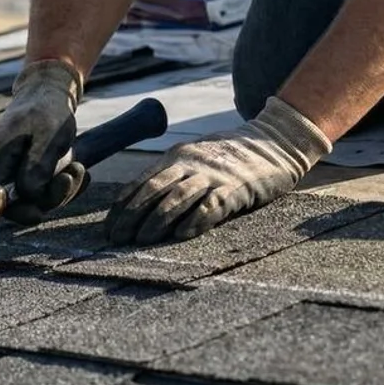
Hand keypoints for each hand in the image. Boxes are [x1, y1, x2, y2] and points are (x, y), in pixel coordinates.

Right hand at [0, 59, 84, 223]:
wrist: (49, 95)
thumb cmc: (46, 111)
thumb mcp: (48, 134)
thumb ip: (37, 164)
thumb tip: (29, 194)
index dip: (5, 214)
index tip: (36, 214)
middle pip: (15, 206)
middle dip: (47, 200)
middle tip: (69, 178)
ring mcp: (14, 176)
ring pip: (35, 202)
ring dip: (62, 191)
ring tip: (78, 167)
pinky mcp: (29, 178)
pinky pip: (46, 194)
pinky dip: (65, 188)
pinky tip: (79, 171)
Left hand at [106, 96, 331, 244]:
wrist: (274, 144)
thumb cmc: (229, 158)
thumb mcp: (196, 159)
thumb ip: (172, 176)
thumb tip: (140, 205)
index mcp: (177, 156)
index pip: (141, 181)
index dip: (123, 205)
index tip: (109, 227)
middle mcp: (192, 163)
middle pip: (154, 189)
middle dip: (132, 215)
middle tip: (117, 238)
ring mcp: (214, 175)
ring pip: (178, 197)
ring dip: (157, 220)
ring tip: (141, 240)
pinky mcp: (237, 188)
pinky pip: (212, 205)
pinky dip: (195, 220)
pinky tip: (181, 235)